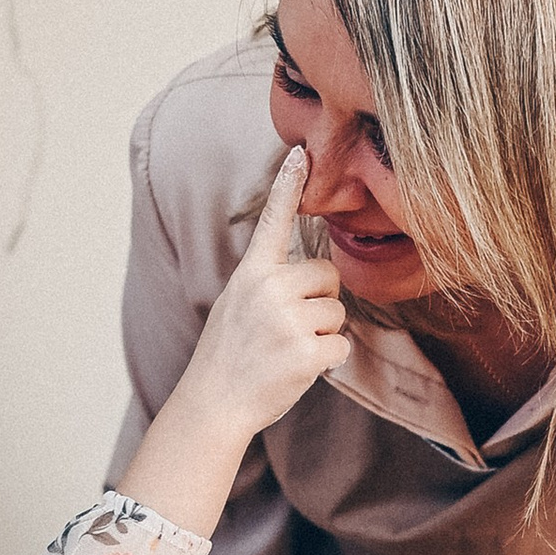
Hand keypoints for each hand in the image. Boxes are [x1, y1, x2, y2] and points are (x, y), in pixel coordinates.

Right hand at [185, 146, 350, 438]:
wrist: (213, 403)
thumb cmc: (230, 354)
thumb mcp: (237, 303)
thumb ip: (270, 282)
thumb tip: (321, 275)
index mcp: (251, 273)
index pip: (273, 220)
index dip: (288, 184)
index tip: (301, 151)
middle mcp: (268, 289)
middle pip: (329, 275)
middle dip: (321, 301)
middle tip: (289, 328)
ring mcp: (286, 321)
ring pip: (338, 313)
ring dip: (323, 334)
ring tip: (287, 350)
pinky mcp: (304, 353)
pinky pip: (342, 346)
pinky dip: (328, 361)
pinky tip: (297, 370)